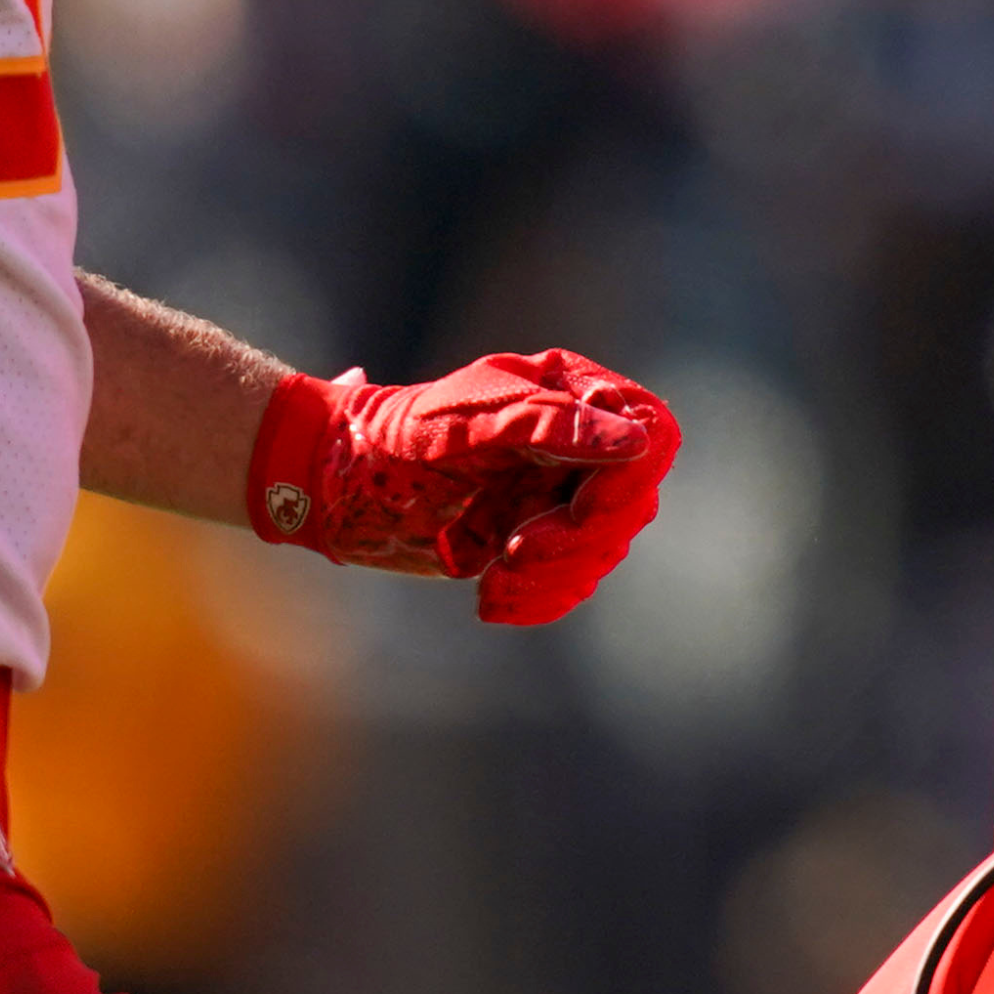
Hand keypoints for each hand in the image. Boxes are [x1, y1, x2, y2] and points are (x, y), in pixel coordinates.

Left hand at [245, 350, 681, 625]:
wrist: (340, 483)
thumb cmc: (396, 435)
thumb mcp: (470, 421)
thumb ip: (551, 425)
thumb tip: (635, 441)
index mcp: (571, 393)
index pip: (653, 435)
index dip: (628, 481)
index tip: (580, 509)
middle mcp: (579, 443)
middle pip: (632, 504)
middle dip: (578, 538)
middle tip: (514, 551)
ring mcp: (560, 494)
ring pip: (602, 551)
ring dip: (551, 575)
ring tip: (490, 576)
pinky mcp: (537, 541)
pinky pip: (570, 584)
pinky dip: (538, 601)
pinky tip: (490, 599)